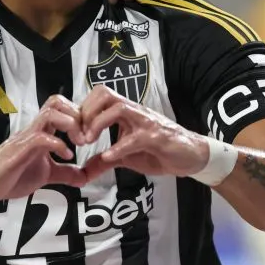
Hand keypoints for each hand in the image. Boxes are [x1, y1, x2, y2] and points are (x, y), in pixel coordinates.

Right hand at [0, 95, 86, 201]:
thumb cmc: (10, 175)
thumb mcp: (46, 175)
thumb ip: (64, 173)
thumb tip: (84, 177)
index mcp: (42, 132)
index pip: (63, 108)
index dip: (82, 116)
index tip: (92, 134)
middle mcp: (35, 129)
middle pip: (57, 101)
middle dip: (78, 115)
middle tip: (87, 136)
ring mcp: (26, 138)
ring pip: (51, 113)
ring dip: (71, 125)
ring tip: (79, 143)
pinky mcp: (19, 151)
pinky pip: (41, 138)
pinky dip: (58, 145)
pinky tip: (66, 156)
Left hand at [78, 86, 208, 179]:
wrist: (191, 156)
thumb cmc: (159, 151)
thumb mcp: (127, 157)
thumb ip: (105, 161)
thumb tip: (84, 170)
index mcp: (125, 112)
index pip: (98, 97)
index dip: (82, 111)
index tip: (74, 132)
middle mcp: (134, 112)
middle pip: (105, 94)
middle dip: (87, 112)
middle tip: (80, 134)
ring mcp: (146, 122)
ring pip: (118, 108)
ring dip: (98, 123)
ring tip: (88, 141)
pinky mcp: (157, 137)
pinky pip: (135, 138)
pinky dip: (119, 147)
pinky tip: (108, 157)